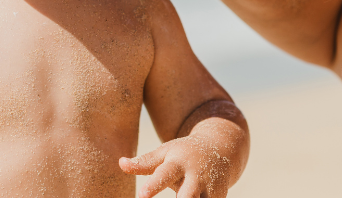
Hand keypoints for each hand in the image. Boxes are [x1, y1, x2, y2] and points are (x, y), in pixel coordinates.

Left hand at [120, 134, 236, 197]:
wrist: (221, 149)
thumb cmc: (183, 154)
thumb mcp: (164, 154)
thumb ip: (143, 162)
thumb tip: (120, 163)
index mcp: (179, 163)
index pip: (164, 175)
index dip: (153, 186)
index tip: (141, 196)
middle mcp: (196, 177)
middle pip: (188, 196)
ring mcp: (210, 190)